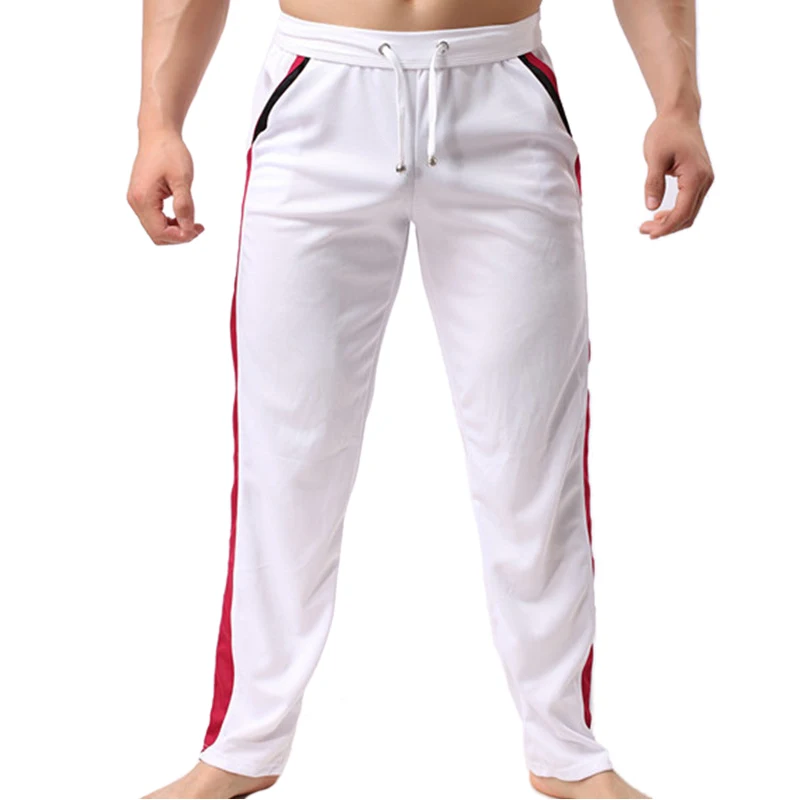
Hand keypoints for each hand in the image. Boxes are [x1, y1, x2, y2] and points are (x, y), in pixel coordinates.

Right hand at [127, 129, 204, 244]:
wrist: (158, 134)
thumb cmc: (169, 151)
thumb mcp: (182, 179)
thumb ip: (184, 206)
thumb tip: (187, 229)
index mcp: (142, 198)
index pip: (160, 232)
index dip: (180, 236)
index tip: (198, 228)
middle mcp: (136, 202)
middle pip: (157, 235)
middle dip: (179, 236)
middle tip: (198, 227)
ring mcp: (137, 200)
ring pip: (156, 229)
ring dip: (175, 230)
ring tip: (193, 222)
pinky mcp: (142, 198)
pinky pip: (155, 220)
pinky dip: (170, 223)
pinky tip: (184, 216)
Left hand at [640, 111, 713, 238]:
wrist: (680, 114)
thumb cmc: (667, 132)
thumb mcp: (655, 157)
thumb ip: (653, 183)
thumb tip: (651, 207)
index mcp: (696, 176)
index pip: (682, 212)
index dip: (665, 227)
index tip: (648, 232)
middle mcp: (705, 180)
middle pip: (688, 216)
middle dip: (666, 227)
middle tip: (643, 230)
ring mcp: (705, 180)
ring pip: (690, 212)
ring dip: (671, 222)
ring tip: (649, 225)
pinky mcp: (700, 178)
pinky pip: (690, 202)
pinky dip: (676, 212)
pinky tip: (659, 214)